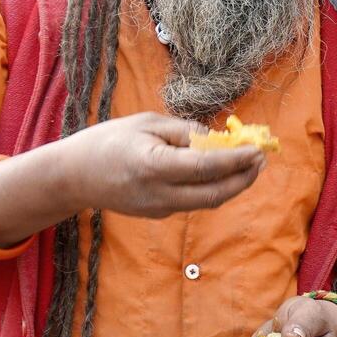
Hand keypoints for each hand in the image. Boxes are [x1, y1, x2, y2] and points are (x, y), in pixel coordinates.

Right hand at [60, 112, 264, 219]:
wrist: (75, 176)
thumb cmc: (108, 140)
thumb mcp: (146, 122)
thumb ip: (184, 131)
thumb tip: (217, 139)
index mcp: (153, 166)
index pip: (205, 167)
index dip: (236, 160)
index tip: (257, 149)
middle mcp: (158, 193)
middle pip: (214, 194)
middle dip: (243, 178)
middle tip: (261, 159)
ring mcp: (158, 209)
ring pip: (206, 201)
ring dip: (232, 185)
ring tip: (249, 164)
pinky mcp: (158, 214)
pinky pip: (193, 201)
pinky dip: (212, 188)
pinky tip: (220, 171)